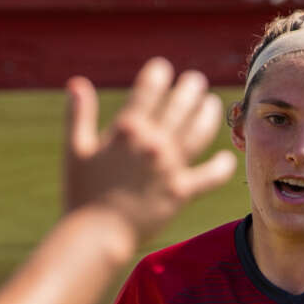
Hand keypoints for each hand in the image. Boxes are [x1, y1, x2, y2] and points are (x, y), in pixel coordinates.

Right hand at [62, 59, 236, 237]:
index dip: (157, 74)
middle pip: (179, 105)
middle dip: (189, 88)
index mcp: (127, 129)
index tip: (163, 68)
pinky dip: (221, 167)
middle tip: (195, 80)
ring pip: (199, 132)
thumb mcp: (75, 149)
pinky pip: (209, 176)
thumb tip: (77, 84)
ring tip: (213, 103)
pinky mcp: (181, 192)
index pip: (148, 90)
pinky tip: (227, 158)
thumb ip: (78, 114)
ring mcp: (169, 167)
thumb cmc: (81, 192)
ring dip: (208, 114)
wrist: (95, 235)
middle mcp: (152, 143)